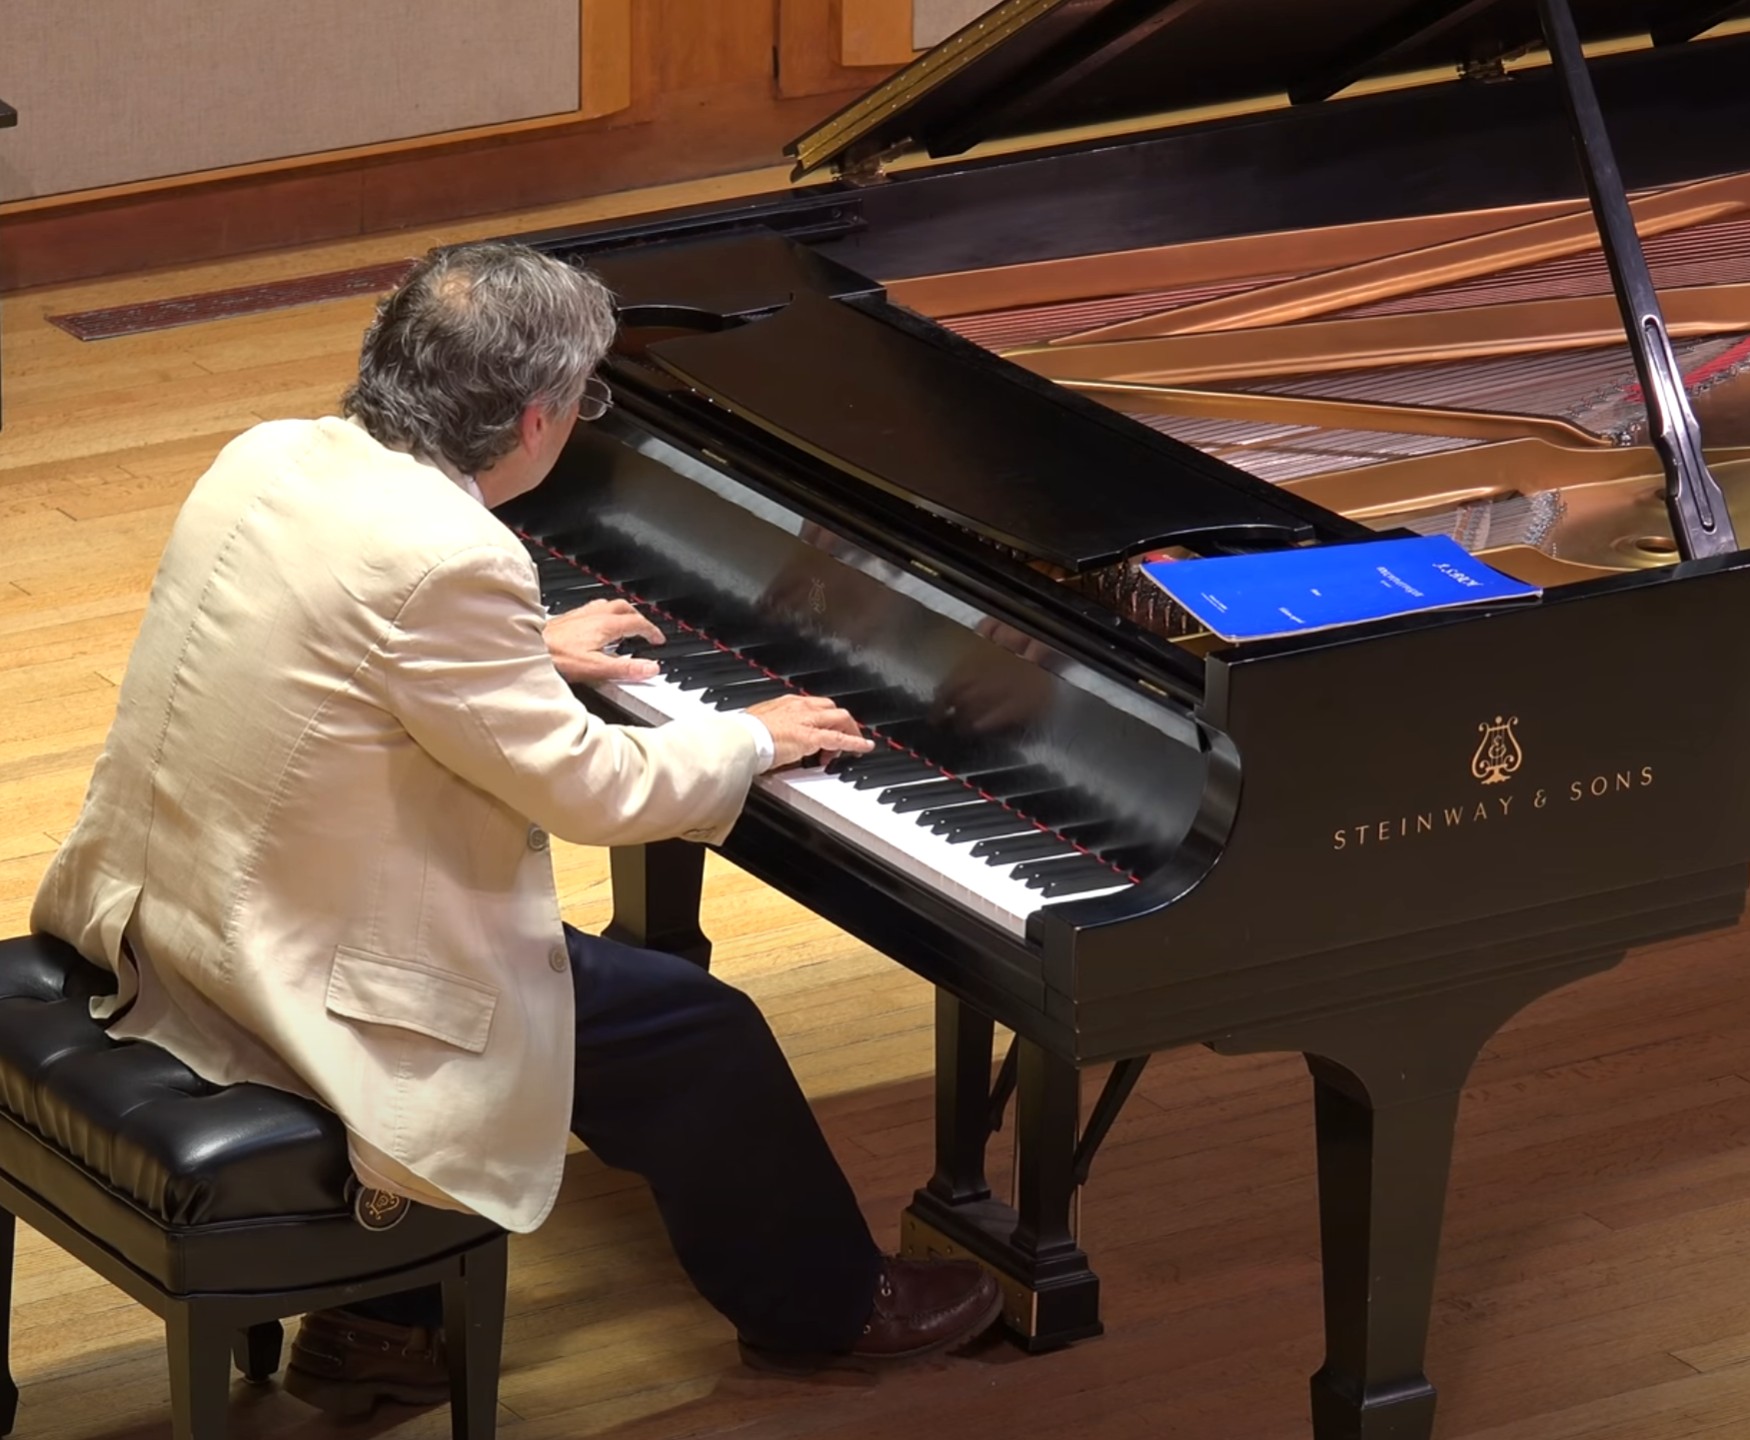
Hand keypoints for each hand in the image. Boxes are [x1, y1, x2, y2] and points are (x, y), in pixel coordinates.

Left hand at [545, 600, 664, 683]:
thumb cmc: (556, 657)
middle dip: (639, 618)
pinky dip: (604, 615)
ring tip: (625, 625)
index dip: (651, 631)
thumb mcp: (596, 668)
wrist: (528, 648)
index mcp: (605, 625)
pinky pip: (593, 609)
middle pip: (624, 607)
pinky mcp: (568, 617)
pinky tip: (597, 626)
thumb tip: (650, 668)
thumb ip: (625, 669)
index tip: (658, 640)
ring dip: (622, 613)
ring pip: (608, 605)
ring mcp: (580, 614)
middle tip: (645, 631)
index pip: (637, 622)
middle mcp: (594, 615)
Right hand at [746, 695, 873, 767]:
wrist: (741, 739)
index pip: (813, 705)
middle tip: (842, 739)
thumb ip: (771, 728)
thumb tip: (770, 739)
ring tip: (853, 746)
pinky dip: (855, 742)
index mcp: (786, 703)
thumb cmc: (744, 735)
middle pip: (831, 708)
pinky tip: (865, 747)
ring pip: (840, 718)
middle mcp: (800, 707)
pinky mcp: (812, 736)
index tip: (823, 729)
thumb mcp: (759, 725)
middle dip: (841, 722)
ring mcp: (807, 720)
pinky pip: (840, 738)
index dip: (823, 717)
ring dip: (849, 731)